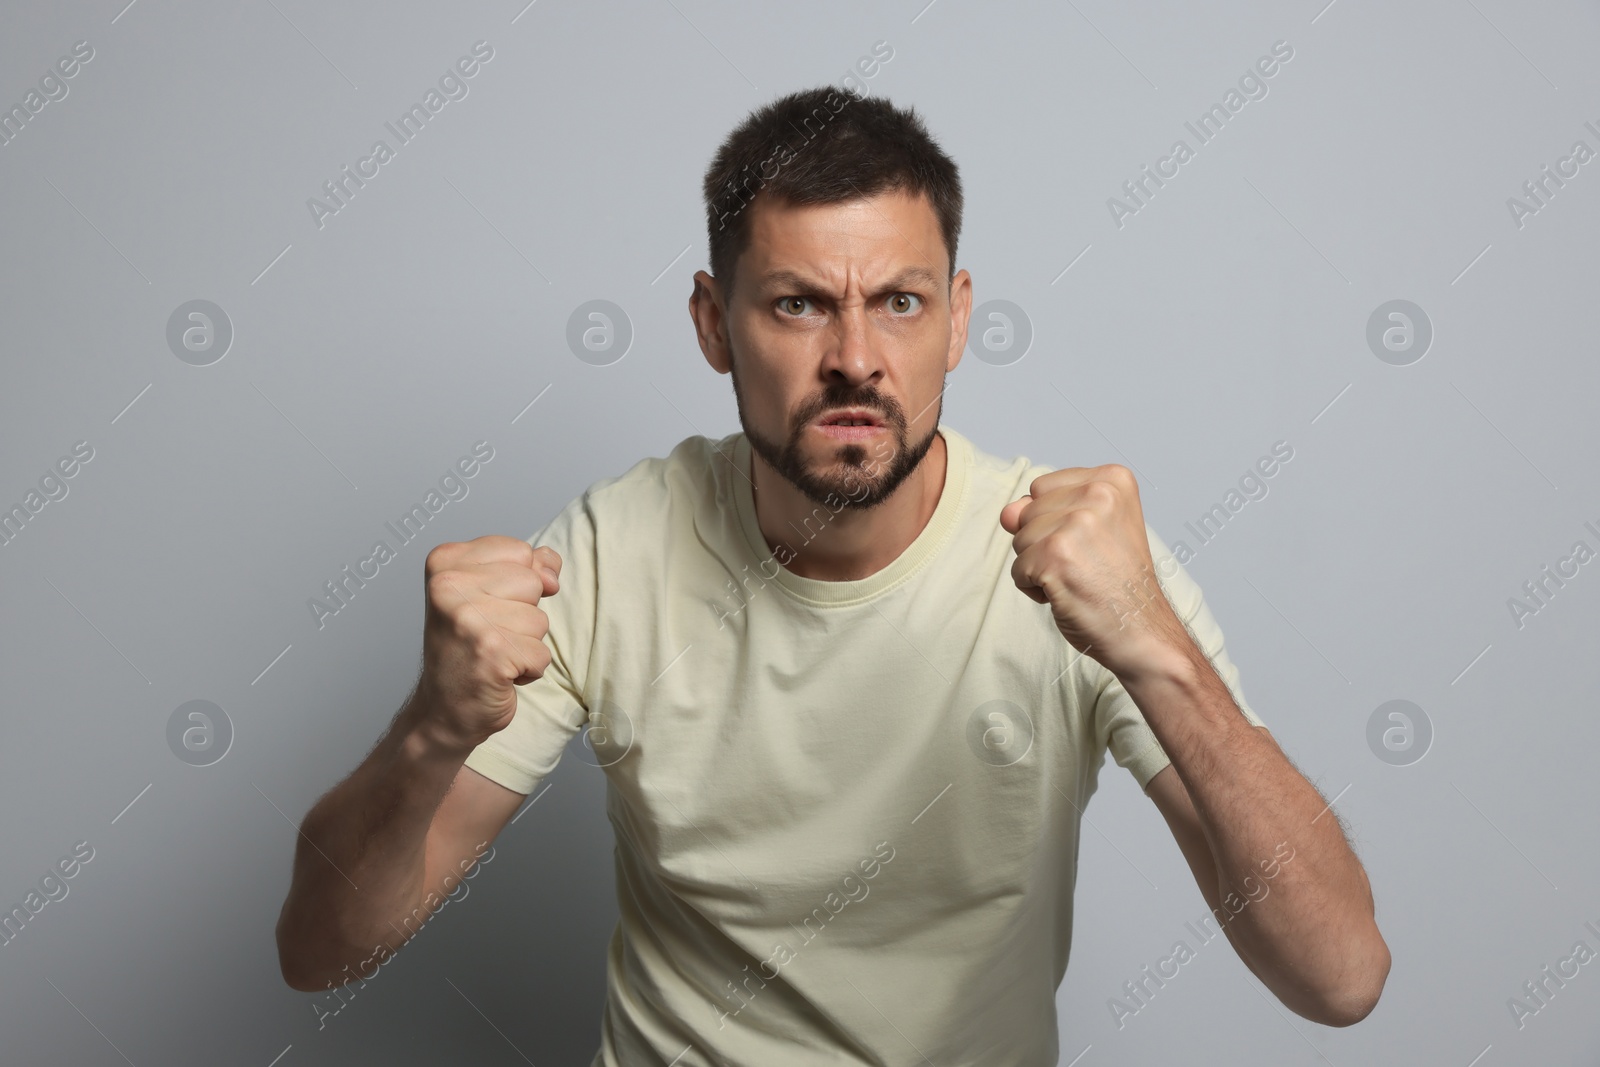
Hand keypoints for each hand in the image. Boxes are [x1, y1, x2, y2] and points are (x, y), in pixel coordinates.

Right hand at [417, 535, 560, 745]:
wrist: (443, 708)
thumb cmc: (466, 648)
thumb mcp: (487, 592)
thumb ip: (524, 566)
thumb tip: (551, 568)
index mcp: (446, 562)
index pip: (520, 551)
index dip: (518, 581)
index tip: (488, 605)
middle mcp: (450, 586)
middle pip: (533, 583)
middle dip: (523, 613)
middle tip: (488, 634)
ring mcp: (469, 620)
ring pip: (540, 620)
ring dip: (525, 643)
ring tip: (493, 653)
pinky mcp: (491, 653)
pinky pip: (541, 654)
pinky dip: (528, 669)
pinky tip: (498, 672)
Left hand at [999, 464, 1187, 678]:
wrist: (1141, 630)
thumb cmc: (1117, 583)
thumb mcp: (1088, 530)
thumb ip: (1043, 510)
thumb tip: (1007, 513)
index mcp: (1112, 480)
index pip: (1042, 488)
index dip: (1055, 521)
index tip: (1092, 543)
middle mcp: (1098, 494)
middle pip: (1027, 511)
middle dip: (1043, 542)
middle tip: (1086, 565)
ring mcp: (1076, 524)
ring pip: (1019, 540)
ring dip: (1038, 567)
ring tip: (1078, 578)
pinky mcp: (1055, 555)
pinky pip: (1017, 569)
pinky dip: (1034, 589)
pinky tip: (1069, 593)